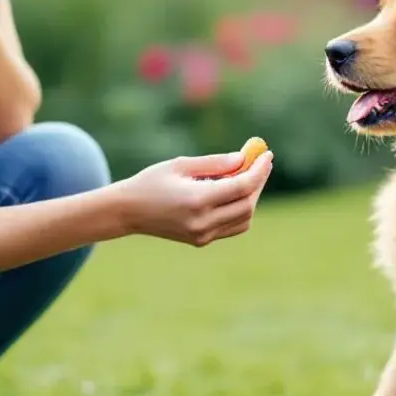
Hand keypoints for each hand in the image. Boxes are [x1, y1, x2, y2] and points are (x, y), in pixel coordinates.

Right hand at [116, 150, 273, 246]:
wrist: (128, 212)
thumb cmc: (152, 182)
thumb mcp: (181, 165)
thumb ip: (215, 163)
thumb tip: (244, 159)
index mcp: (197, 200)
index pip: (242, 187)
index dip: (259, 170)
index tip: (267, 154)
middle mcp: (202, 222)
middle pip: (247, 204)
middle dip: (258, 182)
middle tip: (261, 162)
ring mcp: (203, 235)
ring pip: (244, 218)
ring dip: (251, 197)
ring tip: (247, 175)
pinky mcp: (201, 241)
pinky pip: (232, 226)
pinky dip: (240, 209)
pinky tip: (234, 192)